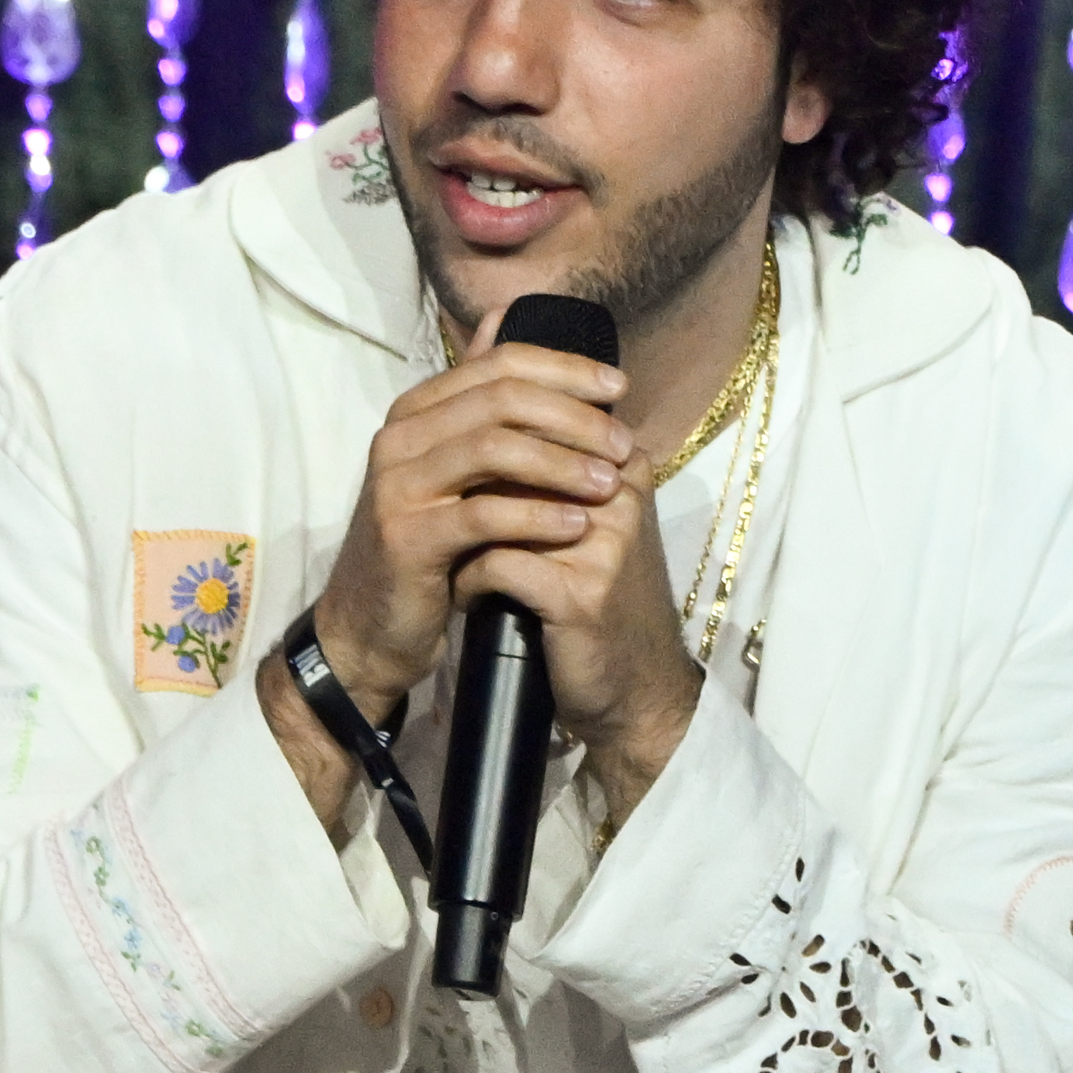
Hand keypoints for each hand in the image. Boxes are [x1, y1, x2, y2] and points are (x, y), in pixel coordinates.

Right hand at [310, 317, 635, 711]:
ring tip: (610, 483)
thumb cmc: (430, 545)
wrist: (373, 625)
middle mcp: (399, 435)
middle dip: (574, 416)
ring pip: (494, 448)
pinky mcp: (406, 536)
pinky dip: (538, 515)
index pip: (500, 362)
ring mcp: (397, 484)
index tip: (621, 387)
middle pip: (502, 398)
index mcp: (417, 409)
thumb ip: (478, 394)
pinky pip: (484, 514)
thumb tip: (504, 312)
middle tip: (624, 443)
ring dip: (563, 462)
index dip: (566, 369)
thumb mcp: (453, 464)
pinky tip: (577, 525)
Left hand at [450, 413, 701, 830]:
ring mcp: (604, 541)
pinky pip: (496, 563)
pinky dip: (469, 581)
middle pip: (515, 451)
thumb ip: (545, 460)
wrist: (633, 690)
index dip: (483, 442)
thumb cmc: (597, 598)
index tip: (460, 482)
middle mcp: (619, 491)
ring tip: (452, 558)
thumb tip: (484, 382)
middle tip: (439, 515)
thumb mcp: (580, 521)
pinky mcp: (579, 593)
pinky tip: (466, 598)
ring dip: (462, 534)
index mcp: (624, 463)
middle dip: (466, 485)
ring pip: (498, 504)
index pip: (540, 412)